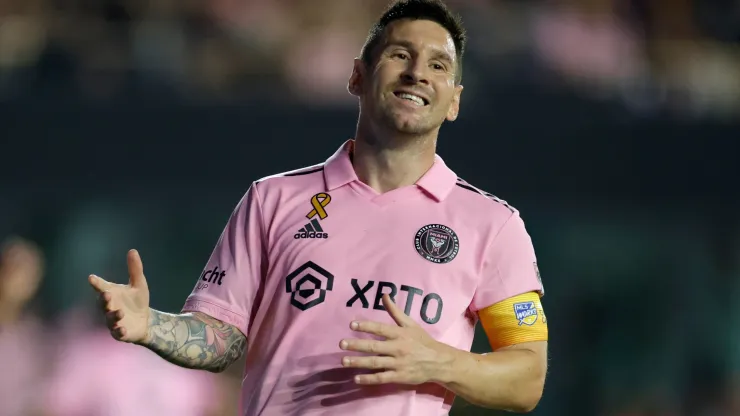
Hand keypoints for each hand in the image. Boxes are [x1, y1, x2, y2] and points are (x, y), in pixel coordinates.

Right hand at [88, 249, 149, 343]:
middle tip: (106, 294)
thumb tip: (133, 250)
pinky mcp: (121, 333)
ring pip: (110, 318)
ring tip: (120, 312)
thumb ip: (135, 269)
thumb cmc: (138, 301)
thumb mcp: (139, 284)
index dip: (96, 283)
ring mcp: (113, 321)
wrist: (146, 320)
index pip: (101, 287)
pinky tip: (123, 329)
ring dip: (114, 315)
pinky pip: (118, 333)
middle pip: (102, 303)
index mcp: (112, 293)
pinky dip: (119, 331)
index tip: (91, 278)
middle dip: (103, 299)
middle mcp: (109, 307)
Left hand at [339, 294, 455, 384]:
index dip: (366, 326)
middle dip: (357, 345)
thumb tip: (384, 295)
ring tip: (344, 361)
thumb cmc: (422, 341)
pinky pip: (381, 378)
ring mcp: (398, 363)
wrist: (438, 362)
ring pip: (375, 363)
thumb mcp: (410, 324)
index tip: (351, 324)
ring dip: (359, 362)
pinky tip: (356, 378)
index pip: (380, 328)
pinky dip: (369, 379)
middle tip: (341, 343)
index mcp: (400, 334)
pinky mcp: (399, 376)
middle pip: (374, 346)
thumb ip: (395, 311)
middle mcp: (398, 348)